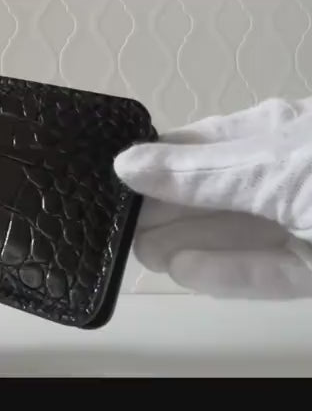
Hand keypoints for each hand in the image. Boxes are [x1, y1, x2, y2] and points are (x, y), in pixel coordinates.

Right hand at [114, 98, 311, 298]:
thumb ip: (200, 175)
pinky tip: (183, 271)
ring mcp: (301, 226)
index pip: (205, 148)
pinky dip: (226, 274)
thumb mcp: (271, 166)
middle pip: (217, 199)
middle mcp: (285, 178)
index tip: (116, 186)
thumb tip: (126, 165)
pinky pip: (266, 276)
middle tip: (121, 233)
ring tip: (144, 256)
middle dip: (168, 215)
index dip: (160, 165)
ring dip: (189, 247)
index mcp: (277, 134)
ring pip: (238, 240)